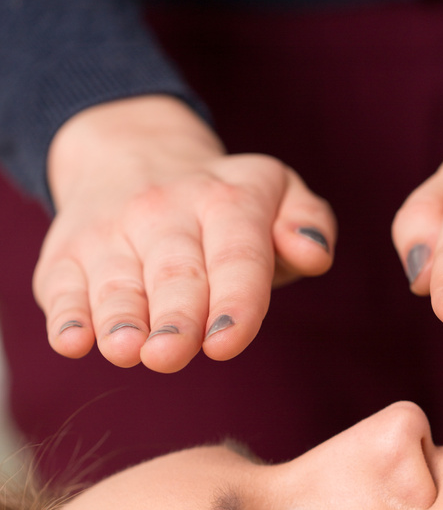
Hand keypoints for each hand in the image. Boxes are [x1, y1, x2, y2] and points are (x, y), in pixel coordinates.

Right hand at [34, 96, 335, 370]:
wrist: (133, 154)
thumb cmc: (226, 208)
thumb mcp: (277, 195)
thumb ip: (309, 223)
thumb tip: (313, 252)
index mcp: (228, 201)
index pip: (236, 255)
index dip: (234, 301)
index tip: (226, 343)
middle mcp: (165, 211)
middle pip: (175, 273)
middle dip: (175, 316)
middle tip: (171, 354)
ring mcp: (111, 231)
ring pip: (117, 281)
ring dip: (119, 318)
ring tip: (126, 351)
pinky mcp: (67, 255)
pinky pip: (63, 285)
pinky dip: (67, 315)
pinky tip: (72, 342)